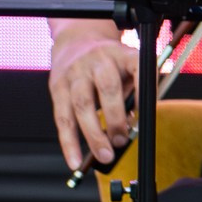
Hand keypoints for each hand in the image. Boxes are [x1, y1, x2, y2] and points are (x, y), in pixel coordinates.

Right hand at [49, 19, 137, 172]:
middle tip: (122, 142)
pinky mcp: (58, 87)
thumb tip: (133, 129)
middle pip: (107, 89)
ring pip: (82, 105)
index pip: (138, 69)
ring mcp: (76, 73)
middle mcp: (99, 60)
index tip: (144, 117)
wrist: (77, 41)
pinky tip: (75, 161)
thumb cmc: (110, 64)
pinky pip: (63, 118)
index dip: (143, 93)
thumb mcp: (128, 67)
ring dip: (94, 135)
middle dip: (116, 119)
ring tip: (105, 156)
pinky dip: (69, 143)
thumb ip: (135, 92)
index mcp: (123, 54)